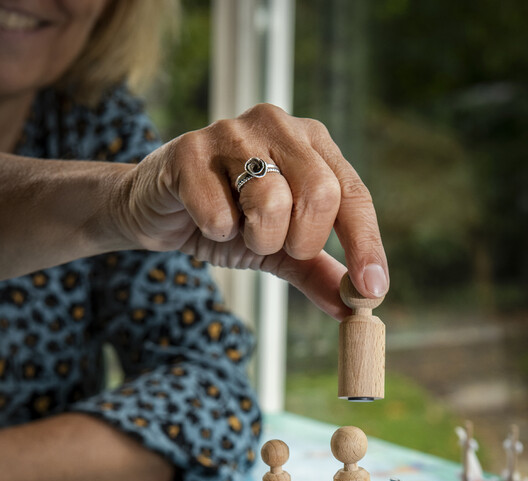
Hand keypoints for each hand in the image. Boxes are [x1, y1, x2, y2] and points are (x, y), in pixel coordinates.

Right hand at [116, 104, 388, 320]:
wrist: (155, 212)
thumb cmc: (225, 220)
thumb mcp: (278, 251)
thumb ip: (316, 272)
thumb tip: (356, 307)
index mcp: (311, 143)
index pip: (353, 194)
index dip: (365, 245)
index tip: (372, 291)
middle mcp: (278, 126)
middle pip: (320, 194)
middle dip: (301, 241)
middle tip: (275, 247)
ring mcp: (232, 132)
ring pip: (271, 199)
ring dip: (257, 238)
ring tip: (239, 231)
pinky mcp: (189, 151)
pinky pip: (219, 212)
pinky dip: (216, 231)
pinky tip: (205, 221)